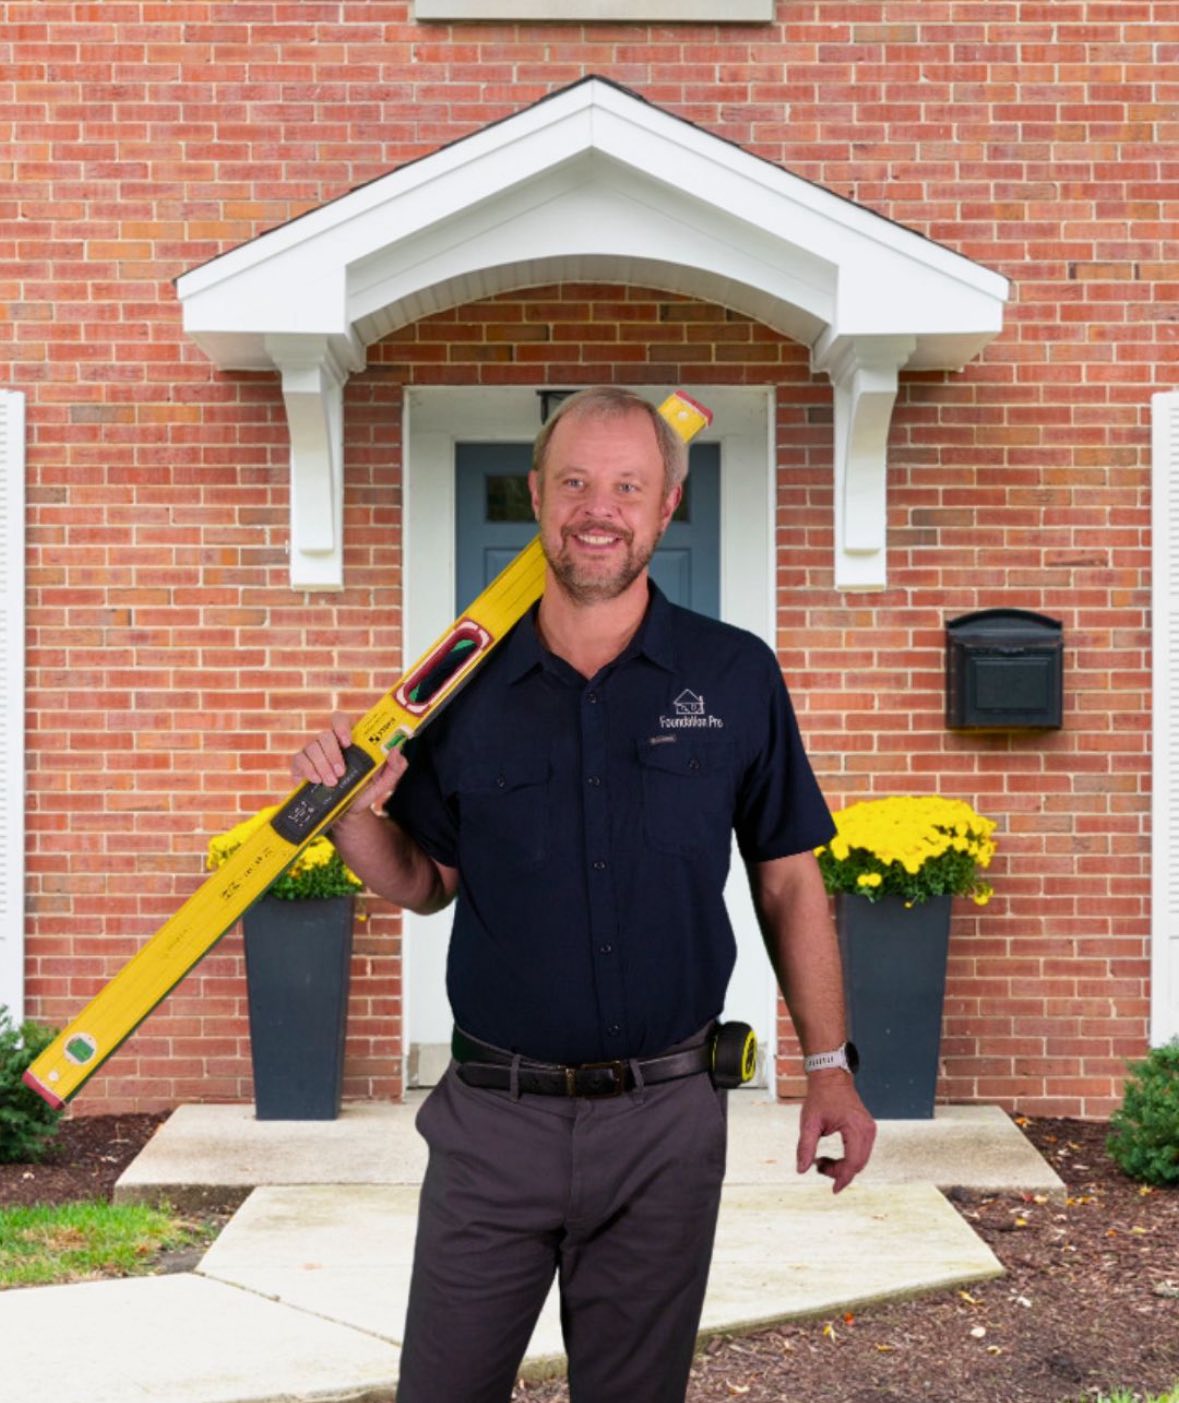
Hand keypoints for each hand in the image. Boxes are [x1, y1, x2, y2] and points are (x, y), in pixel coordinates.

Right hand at [291, 712, 407, 816]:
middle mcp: (329, 742)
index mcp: (349, 740)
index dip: (342, 726)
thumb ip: (396, 766)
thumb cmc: (364, 790)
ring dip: (322, 766)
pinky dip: (308, 770)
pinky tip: (316, 781)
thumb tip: (396, 749)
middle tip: (341, 772)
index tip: (348, 742)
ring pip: (312, 747)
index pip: (340, 719)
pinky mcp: (301, 765)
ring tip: (332, 783)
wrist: (346, 813)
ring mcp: (313, 752)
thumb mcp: (385, 781)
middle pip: (325, 735)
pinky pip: (299, 759)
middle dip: (333, 754)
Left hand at [796, 1073, 875, 1193]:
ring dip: (844, 1167)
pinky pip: (861, 1153)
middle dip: (839, 1172)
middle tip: (818, 1167)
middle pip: (858, 1164)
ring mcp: (870, 1130)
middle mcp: (868, 1130)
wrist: (831, 1078)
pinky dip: (848, 1159)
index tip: (833, 1190)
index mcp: (855, 1128)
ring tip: (822, 1161)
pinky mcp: (868, 1130)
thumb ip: (806, 1147)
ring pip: (861, 1160)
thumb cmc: (820, 1098)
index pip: (853, 1162)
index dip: (843, 1178)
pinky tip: (832, 1158)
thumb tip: (802, 1170)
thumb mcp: (809, 1122)